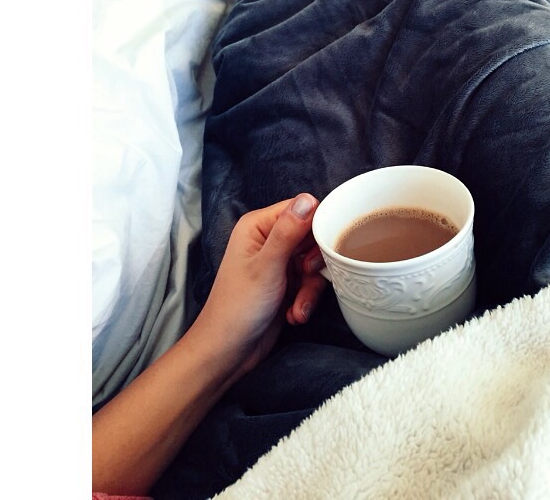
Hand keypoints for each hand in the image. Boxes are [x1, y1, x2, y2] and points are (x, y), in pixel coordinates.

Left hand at [186, 193, 326, 381]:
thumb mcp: (267, 266)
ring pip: (315, 263)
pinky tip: (294, 314)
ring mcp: (279, 262)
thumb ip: (289, 231)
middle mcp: (269, 239)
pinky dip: (306, 300)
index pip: (301, 209)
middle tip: (305, 276)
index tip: (320, 248)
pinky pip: (311, 283)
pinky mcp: (287, 284)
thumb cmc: (238, 307)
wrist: (229, 352)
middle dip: (315, 263)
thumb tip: (309, 198)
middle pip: (312, 236)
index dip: (316, 226)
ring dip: (310, 288)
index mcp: (258, 226)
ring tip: (297, 307)